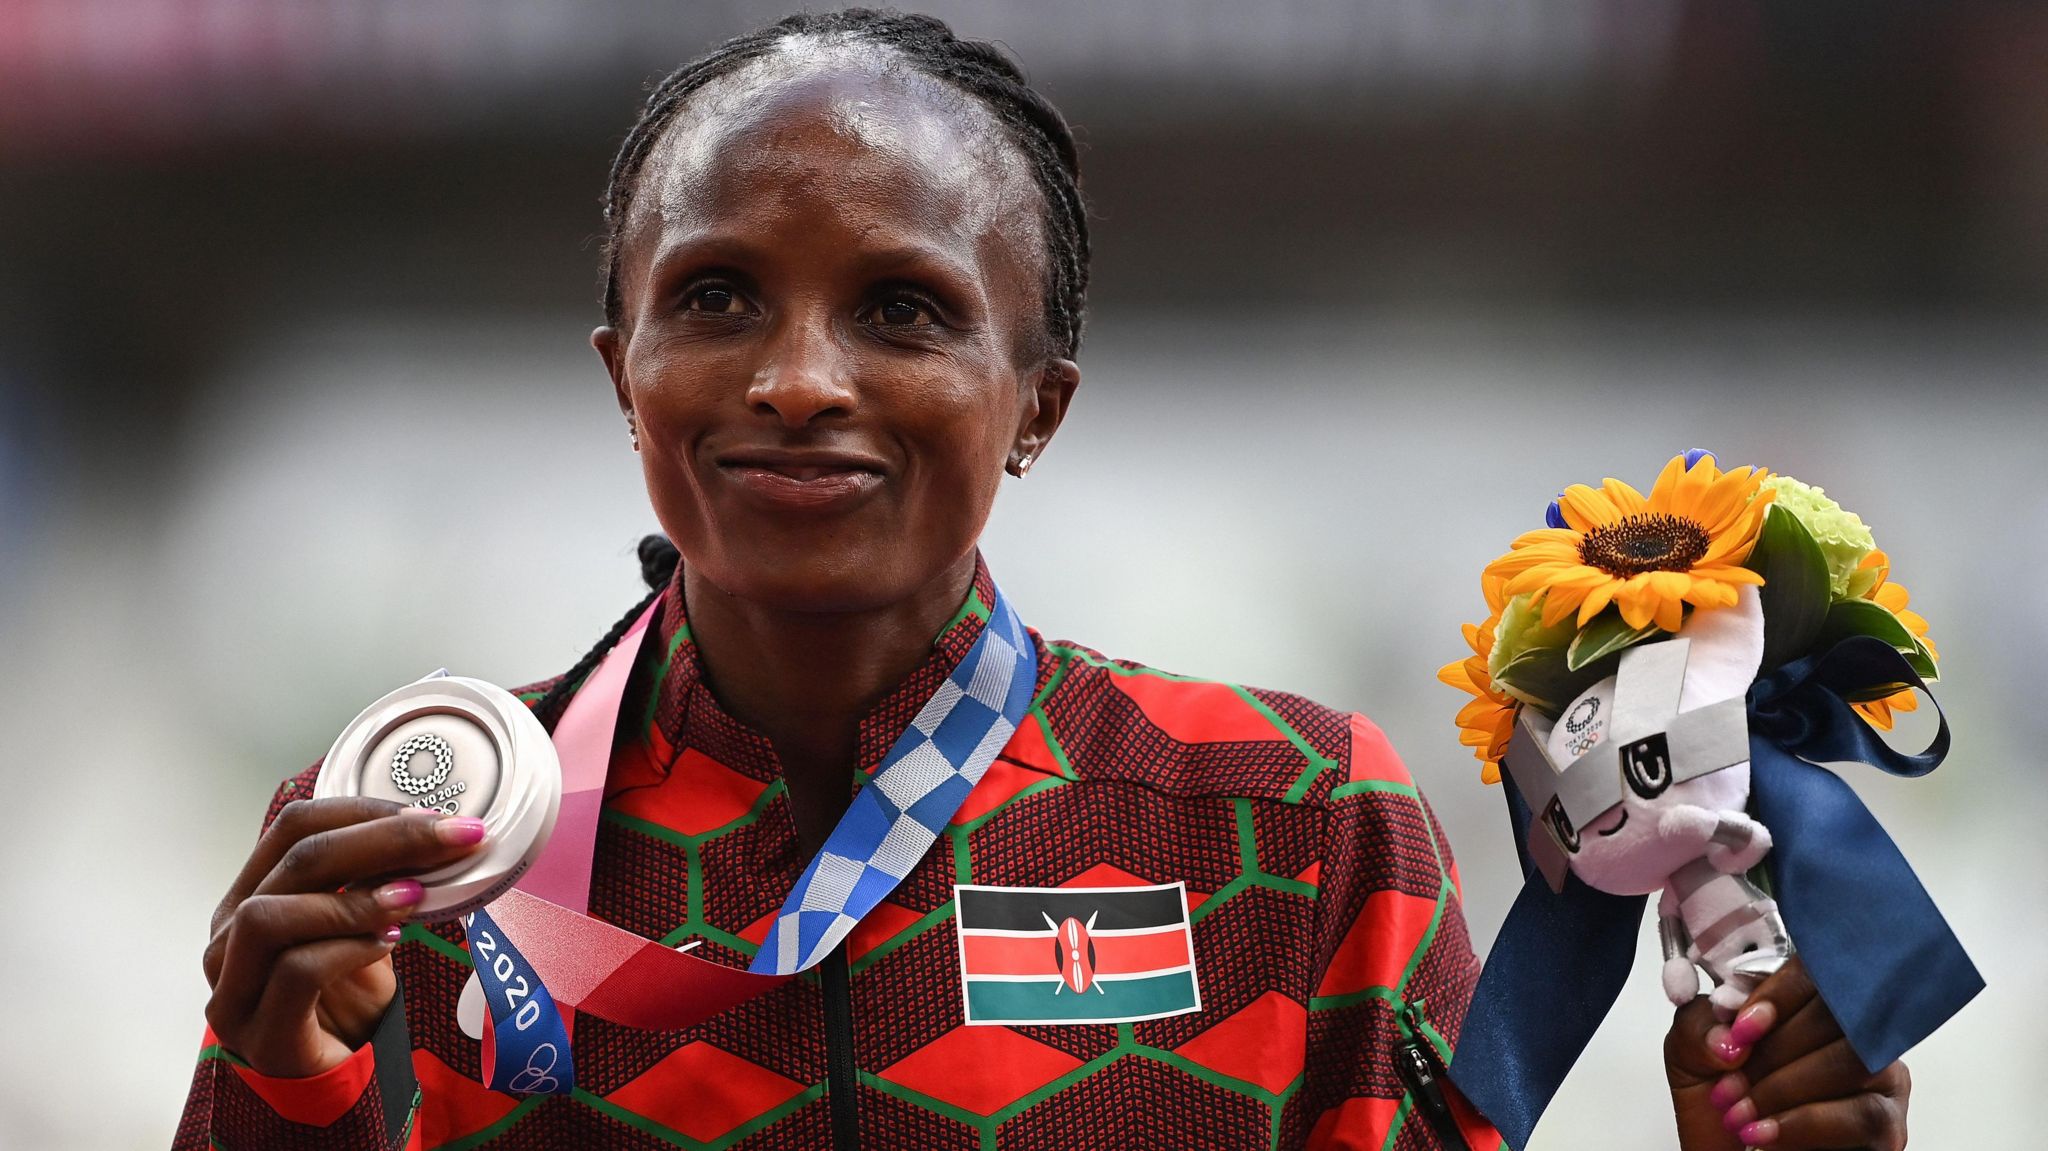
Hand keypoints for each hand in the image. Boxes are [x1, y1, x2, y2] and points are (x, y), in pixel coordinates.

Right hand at [201, 798, 487, 1077]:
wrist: (340, 1074)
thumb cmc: (346, 994)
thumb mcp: (359, 923)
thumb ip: (374, 880)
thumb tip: (439, 830)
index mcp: (250, 895)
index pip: (294, 827)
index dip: (364, 811)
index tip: (432, 813)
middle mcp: (229, 935)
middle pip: (295, 860)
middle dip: (382, 840)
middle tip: (451, 837)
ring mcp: (235, 986)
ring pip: (271, 915)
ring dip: (353, 897)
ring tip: (415, 897)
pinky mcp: (258, 1032)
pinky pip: (293, 973)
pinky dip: (348, 949)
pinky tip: (390, 942)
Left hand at [1665, 957, 1909, 1149]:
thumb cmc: (1718, 1103)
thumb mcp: (1691, 1054)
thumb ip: (1701, 1025)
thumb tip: (1728, 1030)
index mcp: (1810, 1001)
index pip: (1816, 972)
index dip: (1778, 995)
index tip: (1739, 1030)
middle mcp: (1855, 1032)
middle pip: (1838, 1016)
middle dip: (1774, 1051)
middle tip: (1728, 1086)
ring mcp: (1881, 1078)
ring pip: (1854, 1061)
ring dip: (1785, 1089)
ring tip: (1739, 1116)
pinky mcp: (1889, 1127)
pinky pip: (1863, 1114)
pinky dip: (1804, 1123)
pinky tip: (1765, 1135)